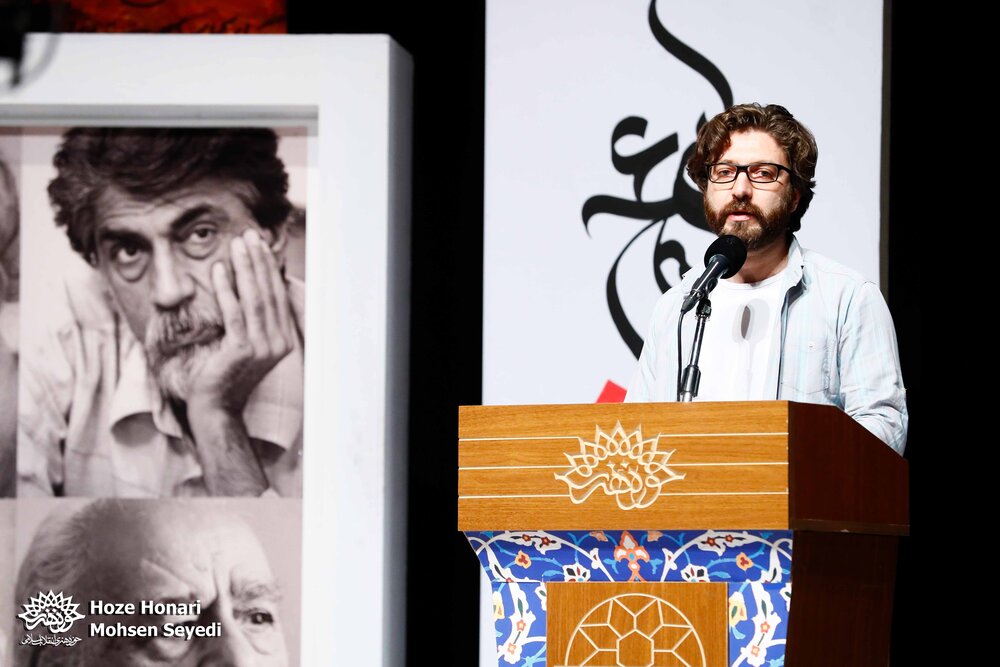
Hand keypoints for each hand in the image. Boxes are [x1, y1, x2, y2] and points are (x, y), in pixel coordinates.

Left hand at [187, 229, 295, 415]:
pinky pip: (235, 313)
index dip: (267, 268)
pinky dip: (227, 289)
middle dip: (258, 261)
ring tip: (236, 244)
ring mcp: (263, 347)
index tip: (257, 244)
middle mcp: (278, 342)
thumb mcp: (246, 343)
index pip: (276, 295)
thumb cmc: (225, 374)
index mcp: (283, 339)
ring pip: (254, 299)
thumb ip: (253, 319)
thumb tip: (251, 284)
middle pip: (268, 293)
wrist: (215, 407)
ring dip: (245, 268)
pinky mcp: (243, 350)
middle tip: (247, 235)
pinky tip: (220, 270)